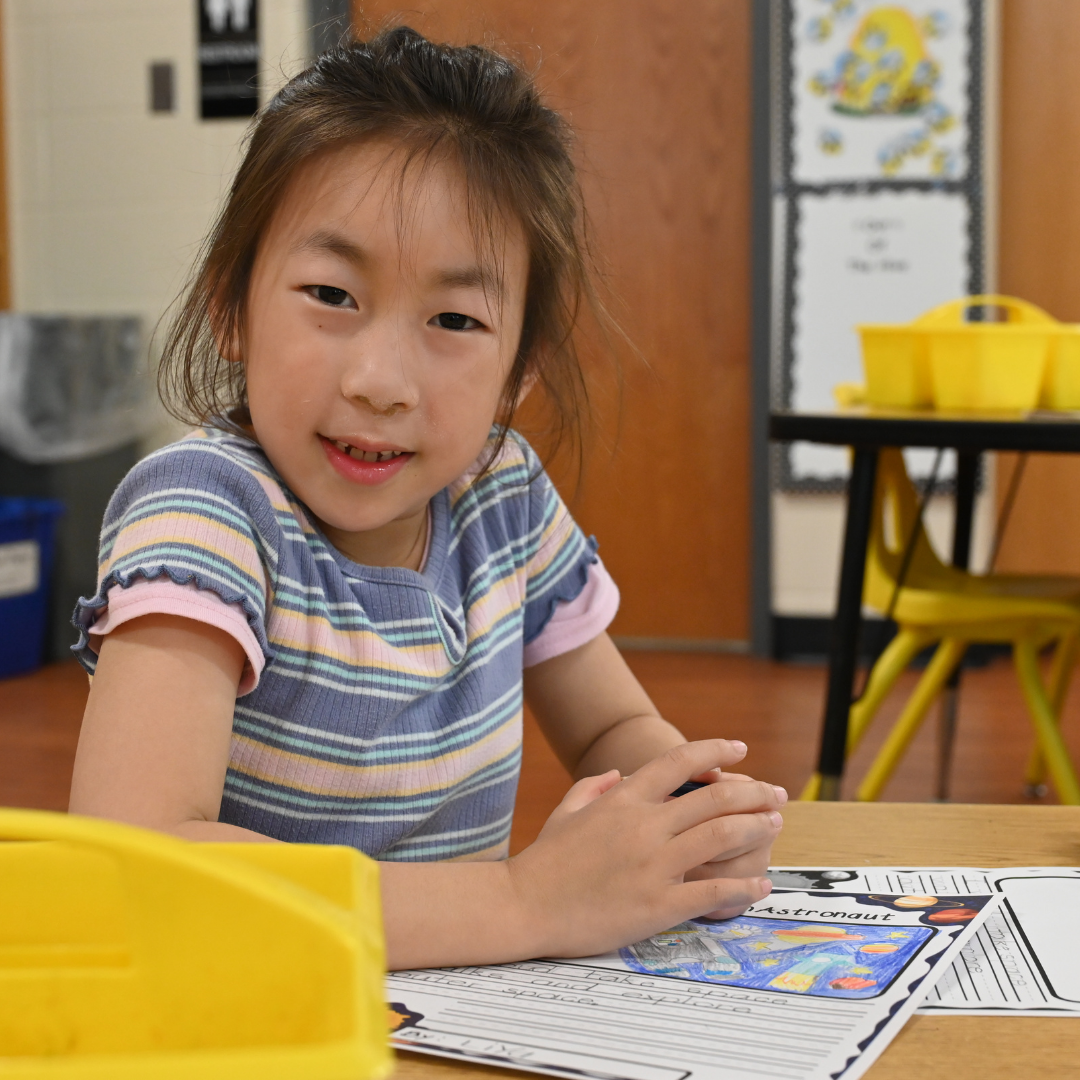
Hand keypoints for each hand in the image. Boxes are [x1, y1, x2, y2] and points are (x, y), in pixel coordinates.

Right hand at [505, 740, 783, 958]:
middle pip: (713, 798)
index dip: (715, 750)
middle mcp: (643, 826)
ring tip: (775, 826)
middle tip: (776, 794)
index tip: (740, 749)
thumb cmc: (543, 861)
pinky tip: (758, 884)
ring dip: (755, 828)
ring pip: (720, 837)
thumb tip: (619, 772)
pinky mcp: (656, 904)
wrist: (524, 906)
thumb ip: (594, 786)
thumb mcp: (566, 811)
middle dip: (753, 792)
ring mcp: (652, 865)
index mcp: (623, 799)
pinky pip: (710, 891)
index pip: (679, 761)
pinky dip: (740, 886)